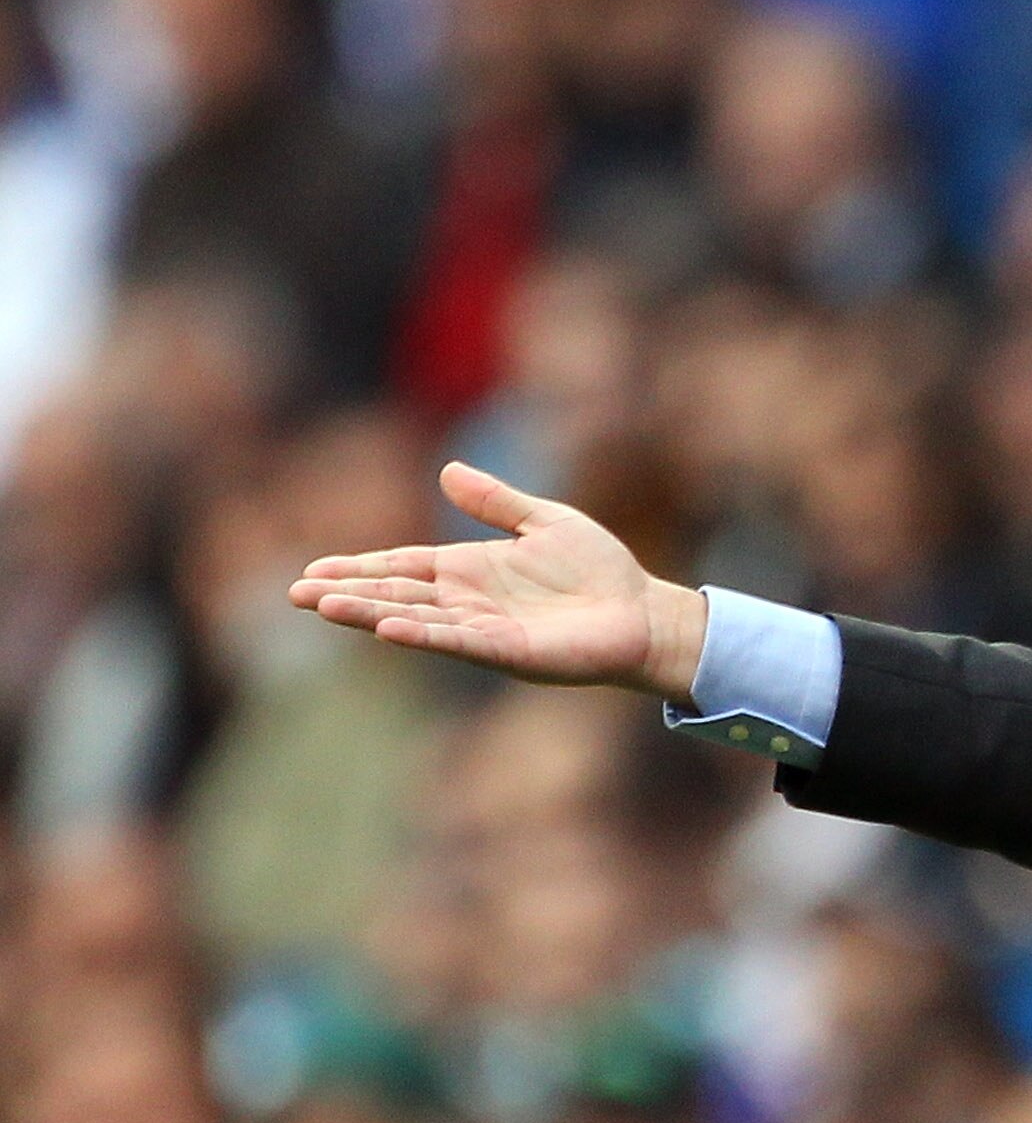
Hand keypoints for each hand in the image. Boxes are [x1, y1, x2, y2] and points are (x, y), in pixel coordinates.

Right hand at [286, 460, 706, 704]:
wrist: (644, 611)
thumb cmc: (600, 571)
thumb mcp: (544, 521)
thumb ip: (496, 501)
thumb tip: (447, 471)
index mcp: (471, 570)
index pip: (402, 566)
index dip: (358, 567)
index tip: (312, 571)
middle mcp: (469, 601)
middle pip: (396, 593)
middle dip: (347, 593)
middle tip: (295, 594)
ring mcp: (486, 628)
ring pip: (415, 619)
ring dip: (369, 613)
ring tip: (323, 607)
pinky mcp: (510, 652)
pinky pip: (458, 641)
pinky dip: (423, 634)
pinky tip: (388, 628)